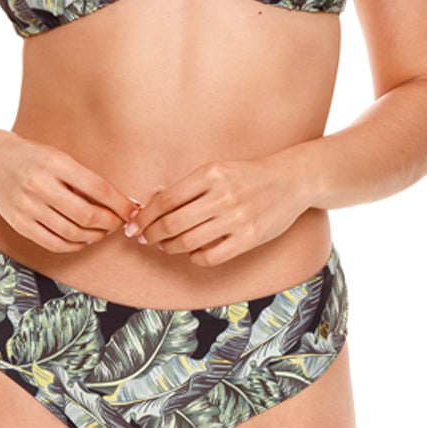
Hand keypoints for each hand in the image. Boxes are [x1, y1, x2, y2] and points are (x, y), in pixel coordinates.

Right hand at [0, 132, 135, 253]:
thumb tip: (121, 203)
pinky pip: (53, 243)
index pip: (98, 188)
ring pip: (72, 232)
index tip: (132, 210)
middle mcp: (40, 184)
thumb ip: (85, 178)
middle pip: (87, 215)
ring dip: (95, 236)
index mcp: (55, 163)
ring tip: (103, 231)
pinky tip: (84, 239)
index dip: (120, 203)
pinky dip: (74, 245)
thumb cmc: (35, 158)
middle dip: (111, 223)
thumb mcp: (60, 157)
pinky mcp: (18, 224)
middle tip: (119, 223)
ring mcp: (27, 206)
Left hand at [125, 156, 306, 266]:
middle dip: (152, 234)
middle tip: (146, 238)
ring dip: (170, 247)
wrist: (291, 181)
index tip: (135, 224)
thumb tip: (151, 207)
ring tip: (166, 246)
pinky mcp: (249, 238)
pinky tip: (192, 252)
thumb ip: (189, 187)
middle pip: (172, 223)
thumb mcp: (217, 169)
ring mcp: (236, 218)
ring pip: (188, 242)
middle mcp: (222, 195)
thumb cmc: (248, 176)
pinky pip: (210, 256)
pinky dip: (194, 257)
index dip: (145, 216)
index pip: (165, 200)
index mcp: (210, 174)